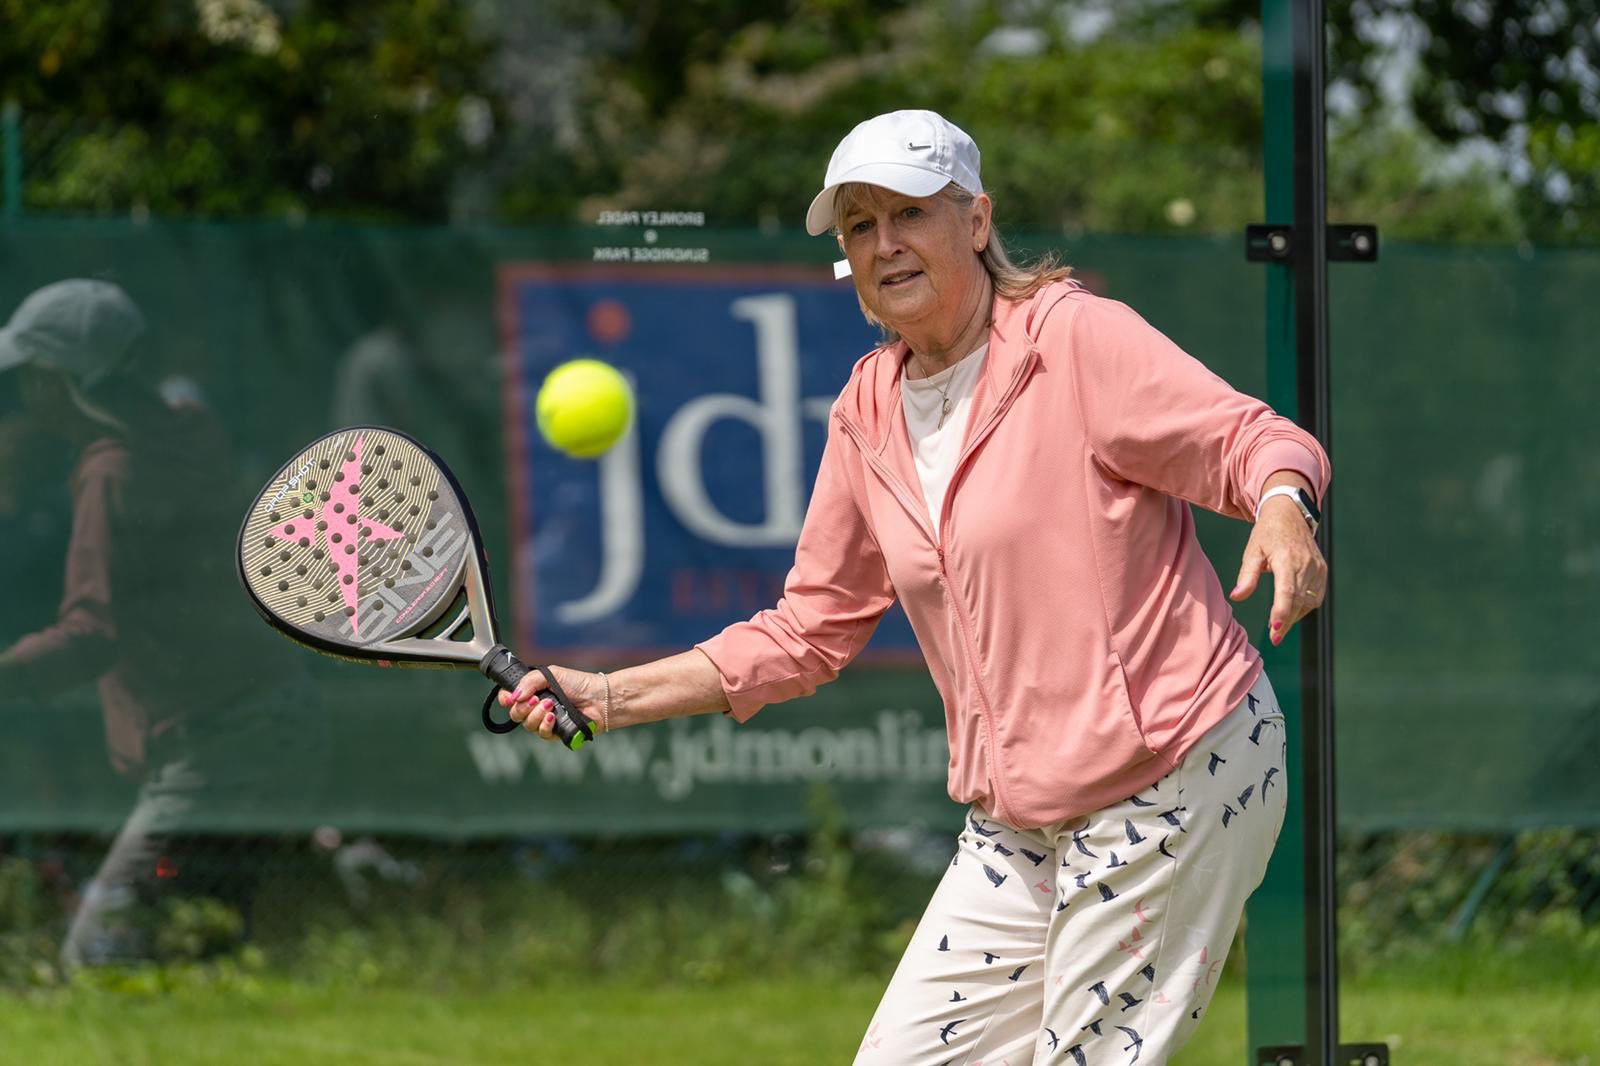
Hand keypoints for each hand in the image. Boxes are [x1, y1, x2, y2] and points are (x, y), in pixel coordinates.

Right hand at [497, 664, 605, 740]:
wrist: (598, 698)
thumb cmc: (578, 683)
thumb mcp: (550, 674)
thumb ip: (529, 681)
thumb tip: (514, 695)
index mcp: (533, 692)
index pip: (510, 698)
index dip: (506, 699)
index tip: (510, 698)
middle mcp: (536, 707)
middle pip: (515, 714)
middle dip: (523, 707)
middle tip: (537, 699)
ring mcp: (545, 721)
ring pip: (527, 725)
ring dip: (536, 715)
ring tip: (551, 705)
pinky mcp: (555, 733)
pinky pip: (541, 734)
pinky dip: (546, 725)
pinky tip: (554, 717)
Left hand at [1230, 496, 1326, 645]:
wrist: (1290, 515)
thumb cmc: (1267, 533)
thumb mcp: (1252, 551)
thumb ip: (1246, 576)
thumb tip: (1236, 596)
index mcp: (1287, 559)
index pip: (1287, 591)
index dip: (1282, 611)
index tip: (1275, 628)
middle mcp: (1305, 564)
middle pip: (1298, 601)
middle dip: (1286, 622)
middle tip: (1274, 638)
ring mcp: (1317, 568)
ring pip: (1309, 601)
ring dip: (1295, 616)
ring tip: (1279, 627)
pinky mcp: (1322, 570)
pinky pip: (1316, 596)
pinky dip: (1304, 607)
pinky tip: (1292, 612)